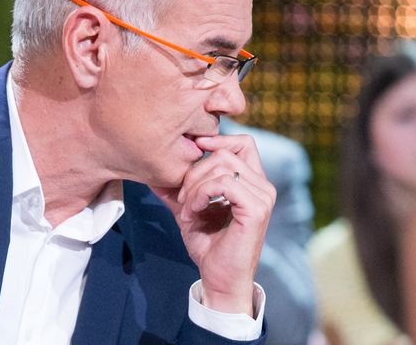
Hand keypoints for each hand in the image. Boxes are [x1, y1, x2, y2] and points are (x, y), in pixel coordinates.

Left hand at [150, 134, 274, 316]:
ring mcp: (263, 196)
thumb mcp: (188, 208)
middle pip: (224, 152)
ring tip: (187, 208)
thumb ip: (176, 187)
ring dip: (195, 185)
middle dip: (194, 172)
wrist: (218, 278)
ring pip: (222, 165)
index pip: (243, 142)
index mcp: (252, 182)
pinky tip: (193, 211)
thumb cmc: (208, 245)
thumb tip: (153, 169)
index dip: (219, 138)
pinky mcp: (257, 209)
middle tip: (182, 198)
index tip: (195, 148)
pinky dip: (201, 194)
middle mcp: (262, 186)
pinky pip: (224, 182)